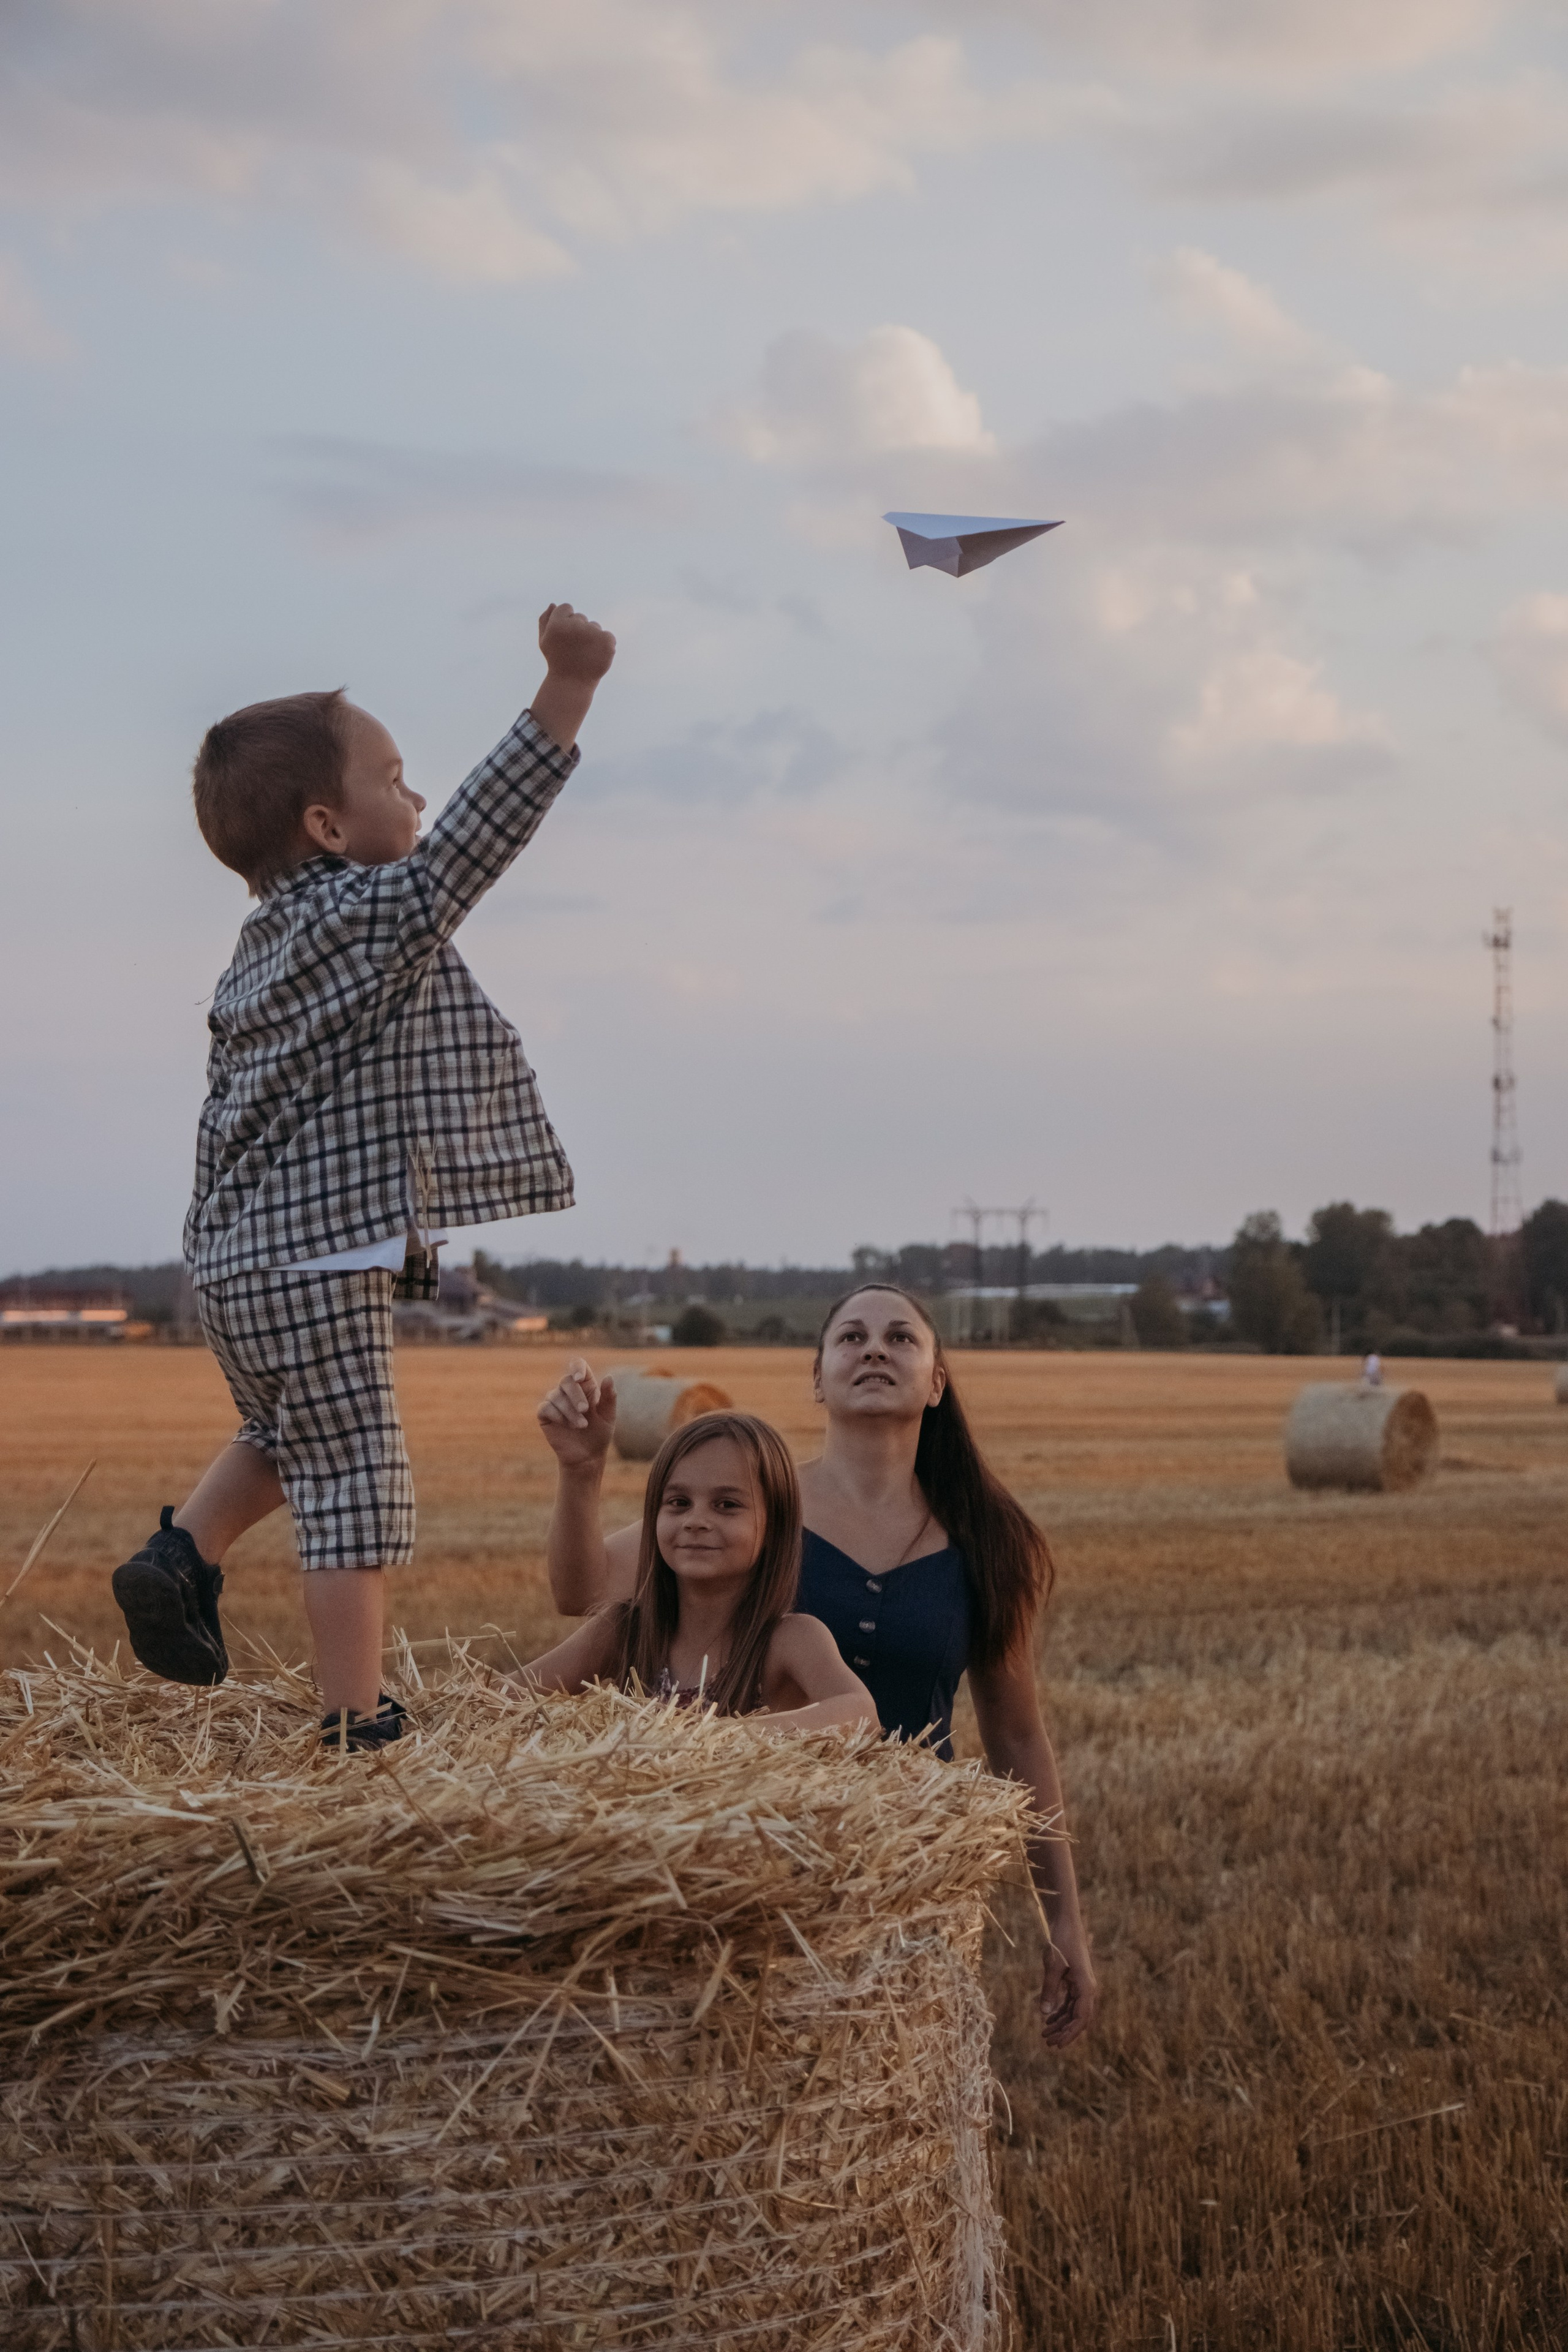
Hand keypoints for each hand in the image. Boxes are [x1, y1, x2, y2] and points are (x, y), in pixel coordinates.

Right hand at [537, 1357, 616, 1469]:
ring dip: (569, 1411)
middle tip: (585, 1410)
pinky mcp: (545, 1415)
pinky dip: (556, 1414)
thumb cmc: (599, 1434)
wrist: (587, 1457)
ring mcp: (556, 1402)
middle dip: (576, 1395)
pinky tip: (566, 1425)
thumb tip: (609, 1377)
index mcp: (586, 1387)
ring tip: (581, 1425)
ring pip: (555, 1395)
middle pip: (566, 1381)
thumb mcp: (608, 1416)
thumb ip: (609, 1397)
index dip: (577, 1367)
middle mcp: (569, 1391)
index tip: (580, 1377)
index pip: (578, 1366)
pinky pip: (545, 1407)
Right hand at [538, 602, 615, 683]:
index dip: (565, 621)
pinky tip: (595, 657)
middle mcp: (575, 626)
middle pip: (581, 617)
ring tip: (583, 655)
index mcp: (557, 623)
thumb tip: (553, 604)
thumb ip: (545, 620)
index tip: (564, 637)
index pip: (566, 608)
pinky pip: (608, 635)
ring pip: (595, 626)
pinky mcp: (607, 641)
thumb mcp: (545, 641)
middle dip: (578, 630)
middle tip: (573, 650)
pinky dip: (604, 645)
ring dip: (591, 638)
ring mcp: (592, 633)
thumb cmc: (556, 662)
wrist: (572, 684)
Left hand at [1039, 1919, 1096, 2051]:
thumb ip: (1049, 1989)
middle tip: (1048, 2043)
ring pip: (1073, 2011)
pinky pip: (1069, 2002)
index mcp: (1086, 1987)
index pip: (1081, 2018)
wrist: (1066, 1921)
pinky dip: (1060, 2011)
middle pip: (1078, 2018)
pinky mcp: (1074, 1980)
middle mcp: (1087, 1988)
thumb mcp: (1053, 1965)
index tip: (1058, 2045)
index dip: (1070, 2033)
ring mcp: (1081, 1984)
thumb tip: (1045, 2013)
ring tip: (1044, 2034)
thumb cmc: (1061, 1941)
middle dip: (1064, 2032)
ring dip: (1060, 2023)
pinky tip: (1048, 2019)